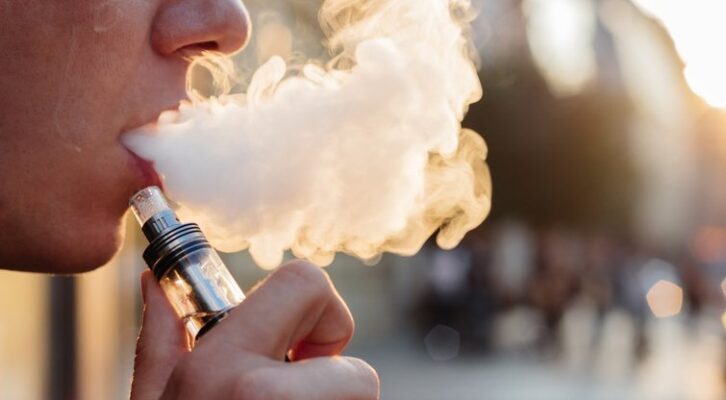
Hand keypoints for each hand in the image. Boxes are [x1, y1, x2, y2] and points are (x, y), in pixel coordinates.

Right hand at [130, 260, 379, 399]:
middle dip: (333, 375)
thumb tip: (157, 283)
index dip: (321, 310)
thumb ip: (165, 337)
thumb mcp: (156, 399)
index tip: (302, 345)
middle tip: (295, 392)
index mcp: (223, 369)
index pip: (308, 281)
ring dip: (331, 399)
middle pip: (357, 369)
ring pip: (359, 398)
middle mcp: (269, 398)